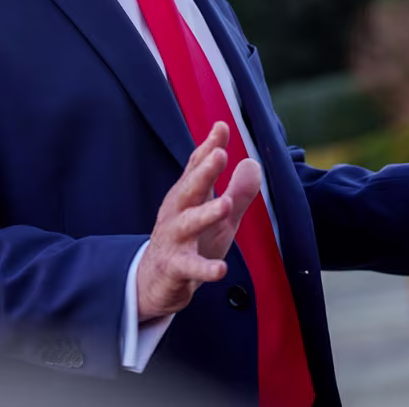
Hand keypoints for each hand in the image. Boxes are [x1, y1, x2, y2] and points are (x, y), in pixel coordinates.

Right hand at [137, 121, 261, 320]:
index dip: (209, 147)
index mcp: (188, 196)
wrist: (155, 281)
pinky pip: (190, 267)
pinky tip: (221, 269)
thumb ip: (236, 191)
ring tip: (224, 205)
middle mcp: (178, 213)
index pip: (197, 167)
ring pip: (188, 224)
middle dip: (204, 171)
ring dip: (205, 214)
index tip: (222, 127)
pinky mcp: (174, 267)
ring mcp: (174, 239)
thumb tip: (252, 162)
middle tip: (220, 153)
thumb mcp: (217, 217)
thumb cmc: (190, 242)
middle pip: (190, 188)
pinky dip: (204, 269)